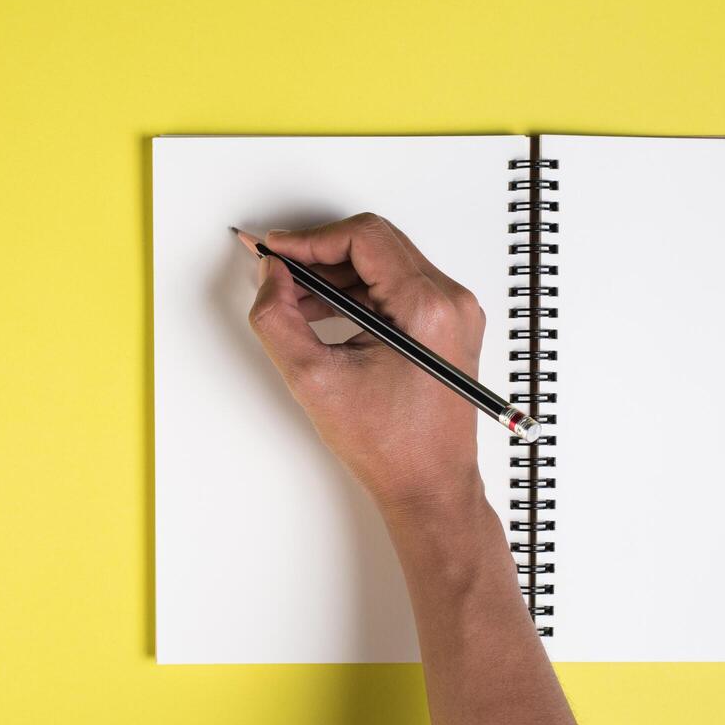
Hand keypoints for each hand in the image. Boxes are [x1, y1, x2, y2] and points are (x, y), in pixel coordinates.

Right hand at [246, 213, 486, 514]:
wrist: (431, 487)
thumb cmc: (391, 446)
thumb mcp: (314, 379)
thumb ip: (278, 319)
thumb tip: (270, 277)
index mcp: (427, 308)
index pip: (364, 237)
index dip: (311, 239)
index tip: (276, 252)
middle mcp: (450, 302)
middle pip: (376, 245)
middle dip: (320, 255)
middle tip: (279, 272)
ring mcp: (454, 313)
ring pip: (385, 264)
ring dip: (336, 276)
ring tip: (296, 301)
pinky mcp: (448, 326)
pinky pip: (398, 288)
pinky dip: (358, 294)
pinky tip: (325, 314)